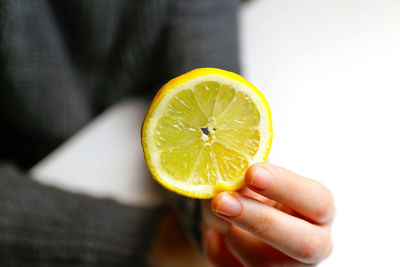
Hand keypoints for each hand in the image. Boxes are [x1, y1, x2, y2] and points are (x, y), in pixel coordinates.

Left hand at [202, 163, 333, 265]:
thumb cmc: (260, 194)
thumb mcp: (258, 179)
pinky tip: (212, 234)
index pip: (318, 201)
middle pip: (302, 243)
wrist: (249, 220)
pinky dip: (219, 252)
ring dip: (234, 235)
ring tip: (221, 210)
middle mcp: (313, 245)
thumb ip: (249, 179)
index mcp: (319, 212)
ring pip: (264, 264)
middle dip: (259, 220)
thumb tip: (229, 177)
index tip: (252, 172)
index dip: (286, 186)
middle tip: (222, 201)